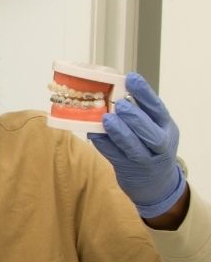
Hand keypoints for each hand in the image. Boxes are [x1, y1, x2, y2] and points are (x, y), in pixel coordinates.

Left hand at [89, 72, 186, 217]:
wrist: (155, 183)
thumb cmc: (151, 146)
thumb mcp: (154, 128)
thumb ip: (140, 111)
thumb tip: (116, 87)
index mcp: (167, 128)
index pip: (158, 109)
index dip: (145, 93)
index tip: (131, 78)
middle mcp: (160, 145)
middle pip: (151, 133)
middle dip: (134, 117)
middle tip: (119, 104)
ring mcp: (145, 161)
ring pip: (133, 147)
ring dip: (119, 132)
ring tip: (106, 119)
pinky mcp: (127, 170)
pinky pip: (114, 156)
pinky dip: (103, 144)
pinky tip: (93, 134)